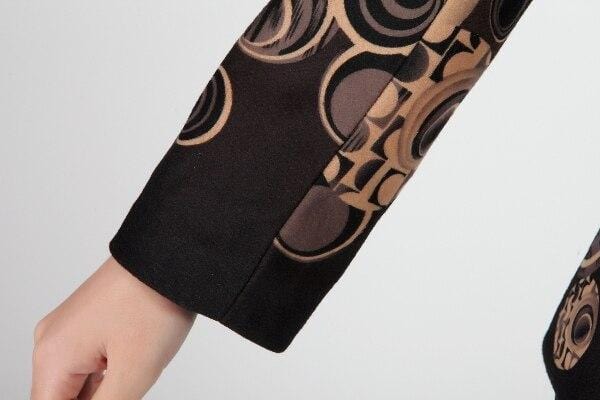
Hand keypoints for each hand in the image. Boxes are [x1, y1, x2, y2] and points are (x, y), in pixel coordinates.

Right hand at [31, 257, 195, 399]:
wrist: (174, 254)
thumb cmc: (155, 302)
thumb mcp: (134, 373)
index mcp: (53, 355)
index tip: (116, 396)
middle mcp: (53, 340)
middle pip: (62, 397)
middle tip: (129, 386)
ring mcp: (71, 327)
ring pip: (78, 382)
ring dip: (103, 392)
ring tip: (137, 363)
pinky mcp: (90, 320)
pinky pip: (90, 362)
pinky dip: (108, 376)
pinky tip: (134, 367)